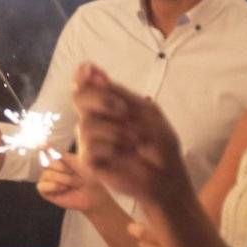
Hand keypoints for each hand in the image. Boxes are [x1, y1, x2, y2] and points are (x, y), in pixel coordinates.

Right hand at [36, 151, 103, 212]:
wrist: (93, 195)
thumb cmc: (86, 177)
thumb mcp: (75, 163)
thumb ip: (60, 154)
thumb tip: (45, 142)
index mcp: (56, 157)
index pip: (50, 151)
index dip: (59, 156)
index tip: (71, 164)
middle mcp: (49, 167)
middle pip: (49, 163)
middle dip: (66, 170)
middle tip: (77, 177)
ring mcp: (46, 178)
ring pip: (47, 174)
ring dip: (64, 180)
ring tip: (74, 185)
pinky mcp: (44, 191)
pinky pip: (41, 186)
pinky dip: (54, 187)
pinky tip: (64, 189)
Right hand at [71, 64, 186, 209]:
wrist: (167, 175)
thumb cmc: (158, 144)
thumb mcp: (145, 111)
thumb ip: (119, 92)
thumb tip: (94, 72)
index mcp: (108, 106)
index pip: (86, 86)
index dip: (82, 76)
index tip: (89, 70)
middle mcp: (95, 121)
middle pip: (79, 98)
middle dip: (101, 99)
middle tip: (124, 110)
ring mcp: (90, 142)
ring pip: (86, 124)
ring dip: (116, 130)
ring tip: (135, 141)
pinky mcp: (90, 162)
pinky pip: (91, 147)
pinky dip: (113, 148)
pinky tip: (126, 154)